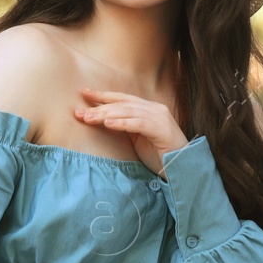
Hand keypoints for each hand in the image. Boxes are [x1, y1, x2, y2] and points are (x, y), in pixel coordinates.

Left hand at [74, 87, 188, 177]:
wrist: (182, 168)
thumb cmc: (160, 156)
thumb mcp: (137, 139)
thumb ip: (125, 128)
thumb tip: (103, 122)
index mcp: (148, 109)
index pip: (122, 99)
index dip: (103, 96)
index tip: (84, 93)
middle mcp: (154, 109)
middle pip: (122, 104)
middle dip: (99, 107)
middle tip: (79, 112)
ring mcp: (159, 117)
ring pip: (128, 111)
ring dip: (106, 114)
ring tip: (89, 118)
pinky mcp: (162, 129)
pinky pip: (139, 123)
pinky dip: (123, 123)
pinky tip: (109, 124)